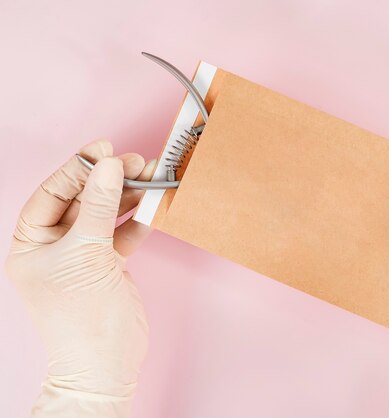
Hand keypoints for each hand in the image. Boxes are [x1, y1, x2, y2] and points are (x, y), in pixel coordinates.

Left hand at [5, 140, 154, 417]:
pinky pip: (122, 234)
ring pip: (106, 215)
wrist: (106, 363)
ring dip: (128, 197)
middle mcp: (54, 245)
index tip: (104, 150)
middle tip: (136, 162)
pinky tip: (152, 209)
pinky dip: (138, 221)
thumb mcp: (88, 253)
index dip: (78, 170)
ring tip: (150, 179)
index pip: (52, 194)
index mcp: (31, 243)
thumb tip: (110, 166)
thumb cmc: (82, 317)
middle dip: (109, 181)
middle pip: (83, 201)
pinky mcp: (108, 265)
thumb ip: (101, 207)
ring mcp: (83, 255)